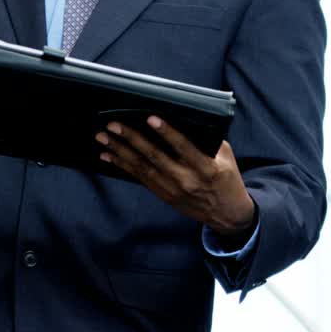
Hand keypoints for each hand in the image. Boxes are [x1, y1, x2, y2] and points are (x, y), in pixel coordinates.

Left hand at [95, 116, 255, 238]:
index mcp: (205, 168)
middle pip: (154, 157)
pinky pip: (139, 178)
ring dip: (120, 151)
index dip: (166, 132)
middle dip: (132, 139)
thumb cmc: (227, 179)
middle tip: (113, 124)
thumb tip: (184, 118)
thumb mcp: (225, 157)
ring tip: (103, 137)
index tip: (150, 118)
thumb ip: (206, 139)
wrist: (226, 214)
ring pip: (142, 167)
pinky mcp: (163, 195)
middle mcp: (186, 180)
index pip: (183, 147)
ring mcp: (172, 189)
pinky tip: (108, 155)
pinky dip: (122, 165)